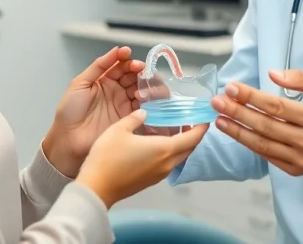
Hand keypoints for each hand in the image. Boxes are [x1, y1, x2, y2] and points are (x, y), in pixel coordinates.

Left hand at [42, 46, 142, 176]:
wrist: (68, 139)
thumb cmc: (69, 112)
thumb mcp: (80, 83)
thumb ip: (99, 66)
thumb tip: (116, 50)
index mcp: (104, 81)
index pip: (121, 66)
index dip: (127, 61)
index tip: (130, 57)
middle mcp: (116, 91)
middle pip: (134, 77)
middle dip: (140, 71)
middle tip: (141, 70)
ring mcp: (123, 105)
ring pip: (141, 90)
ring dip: (145, 85)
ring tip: (141, 85)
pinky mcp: (128, 119)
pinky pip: (143, 107)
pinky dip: (147, 100)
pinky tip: (143, 97)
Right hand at [75, 110, 208, 207]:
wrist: (96, 188)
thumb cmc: (108, 157)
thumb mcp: (119, 130)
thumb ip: (135, 118)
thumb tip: (145, 113)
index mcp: (165, 149)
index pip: (193, 138)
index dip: (202, 126)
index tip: (205, 116)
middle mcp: (167, 163)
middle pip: (189, 148)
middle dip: (193, 134)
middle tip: (189, 119)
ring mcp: (160, 174)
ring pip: (179, 157)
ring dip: (182, 144)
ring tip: (174, 128)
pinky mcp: (151, 180)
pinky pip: (169, 163)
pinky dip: (171, 151)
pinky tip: (159, 142)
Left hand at [210, 70, 302, 176]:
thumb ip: (301, 79)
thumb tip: (272, 74)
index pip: (276, 106)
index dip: (251, 97)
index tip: (232, 88)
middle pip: (265, 126)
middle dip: (237, 113)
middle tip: (217, 102)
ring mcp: (300, 158)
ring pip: (262, 145)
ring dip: (237, 132)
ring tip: (219, 119)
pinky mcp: (295, 170)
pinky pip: (268, 157)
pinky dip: (250, 145)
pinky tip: (236, 134)